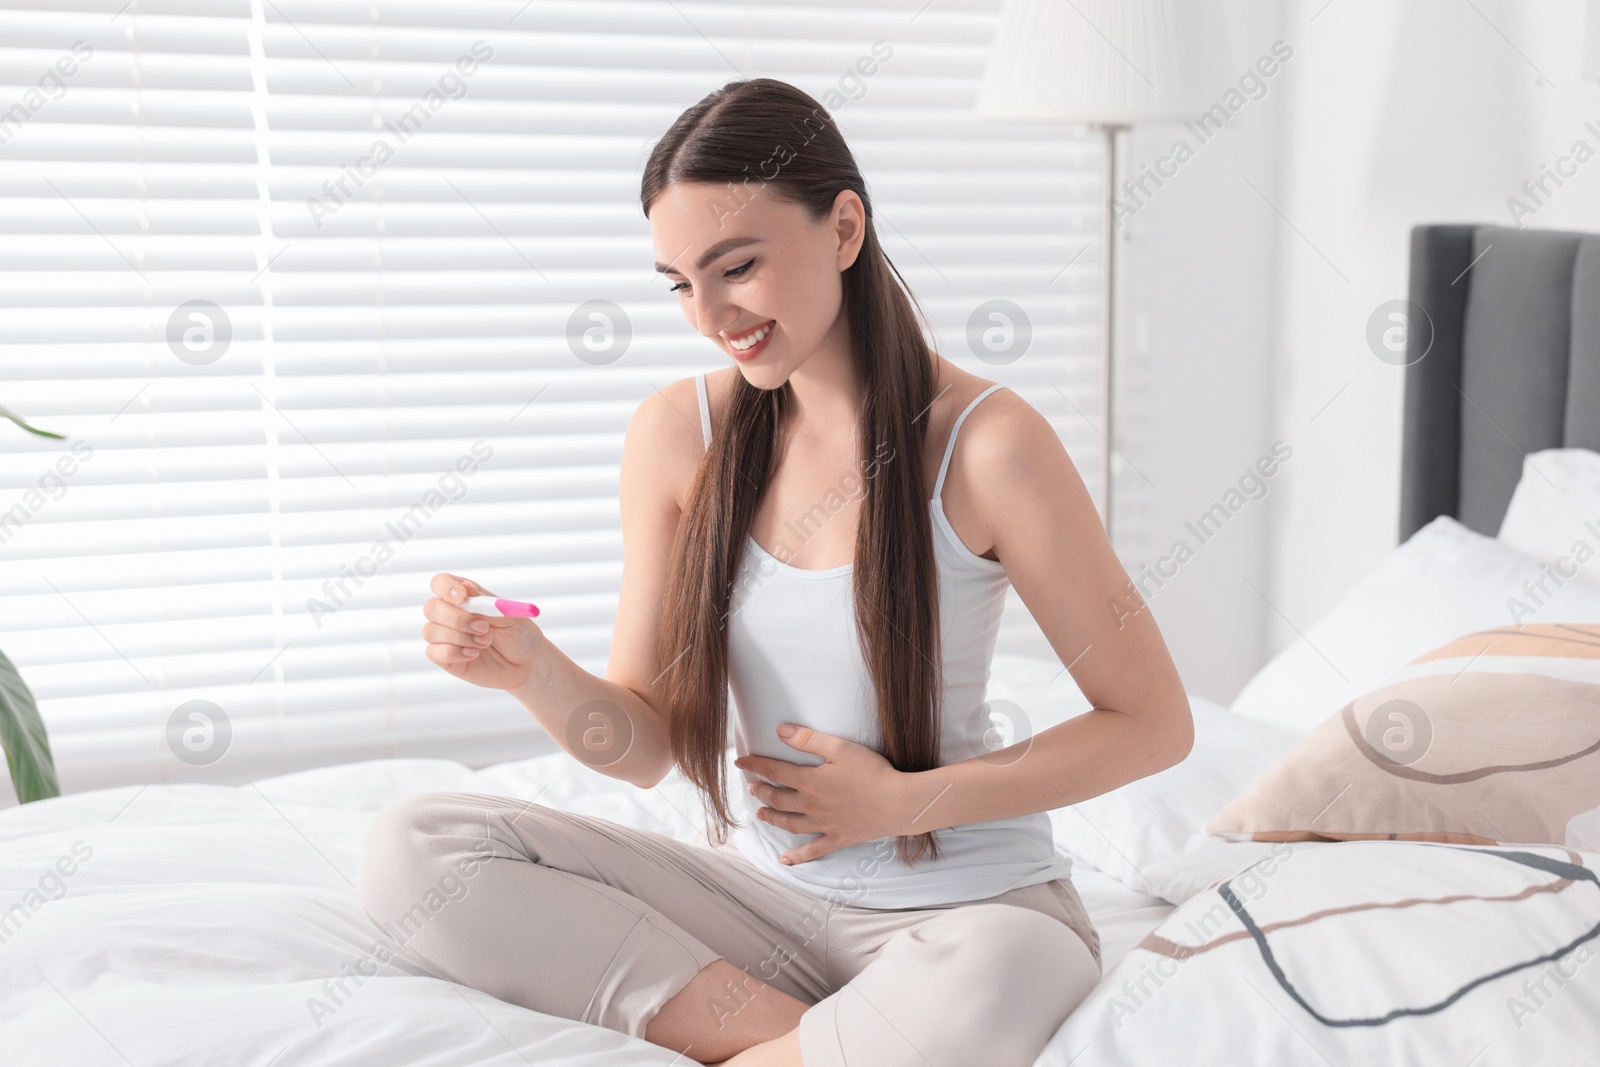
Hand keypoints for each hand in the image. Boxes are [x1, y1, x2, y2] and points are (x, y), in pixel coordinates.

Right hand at [423, 572, 541, 690]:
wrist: (527, 663)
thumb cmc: (519, 634)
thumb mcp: (509, 614)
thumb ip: (486, 601)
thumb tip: (466, 586)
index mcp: (465, 597)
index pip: (440, 582)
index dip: (446, 587)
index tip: (463, 597)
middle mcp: (450, 614)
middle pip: (431, 607)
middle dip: (456, 618)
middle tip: (483, 627)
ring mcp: (445, 637)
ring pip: (431, 631)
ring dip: (461, 637)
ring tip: (485, 642)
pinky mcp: (445, 658)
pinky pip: (433, 652)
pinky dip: (455, 653)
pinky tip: (474, 654)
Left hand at [733, 725, 915, 864]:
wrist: (897, 803)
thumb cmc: (872, 772)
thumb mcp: (840, 748)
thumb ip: (808, 740)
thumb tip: (780, 732)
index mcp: (810, 781)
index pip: (774, 771)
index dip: (754, 765)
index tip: (739, 762)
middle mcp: (811, 805)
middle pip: (778, 799)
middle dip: (762, 791)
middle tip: (752, 786)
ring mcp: (823, 824)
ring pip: (789, 823)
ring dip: (772, 818)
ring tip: (761, 814)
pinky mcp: (837, 838)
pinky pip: (813, 850)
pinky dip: (797, 856)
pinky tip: (784, 861)